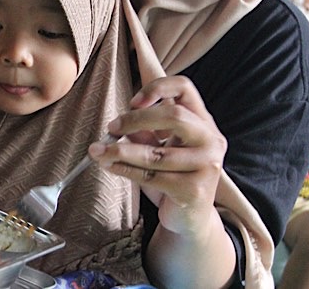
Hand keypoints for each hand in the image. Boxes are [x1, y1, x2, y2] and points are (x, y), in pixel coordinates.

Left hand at [88, 76, 225, 234]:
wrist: (191, 219)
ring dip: (120, 151)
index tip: (132, 101)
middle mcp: (210, 140)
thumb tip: (119, 123)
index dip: (157, 88)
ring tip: (98, 152)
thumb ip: (146, 131)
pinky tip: (110, 167)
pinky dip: (125, 170)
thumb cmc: (173, 176)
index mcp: (203, 122)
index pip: (185, 88)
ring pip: (156, 153)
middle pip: (174, 116)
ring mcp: (206, 166)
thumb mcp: (160, 148)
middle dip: (135, 120)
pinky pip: (152, 176)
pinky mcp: (194, 190)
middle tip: (111, 128)